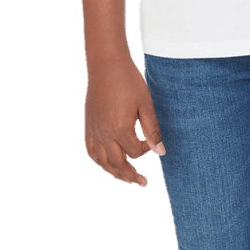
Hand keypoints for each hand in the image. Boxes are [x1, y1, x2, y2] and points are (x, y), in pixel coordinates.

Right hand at [84, 58, 164, 187]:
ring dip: (115, 173)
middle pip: (118, 164)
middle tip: (143, 183)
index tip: (150, 143)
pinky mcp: (88, 126)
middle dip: (131, 175)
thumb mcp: (146, 106)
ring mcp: (94, 131)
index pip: (135, 152)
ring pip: (103, 162)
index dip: (144, 151)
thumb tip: (161, 152)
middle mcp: (104, 134)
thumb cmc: (129, 82)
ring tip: (126, 179)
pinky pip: (91, 151)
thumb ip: (152, 130)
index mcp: (120, 129)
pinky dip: (100, 161)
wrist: (106, 66)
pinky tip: (108, 164)